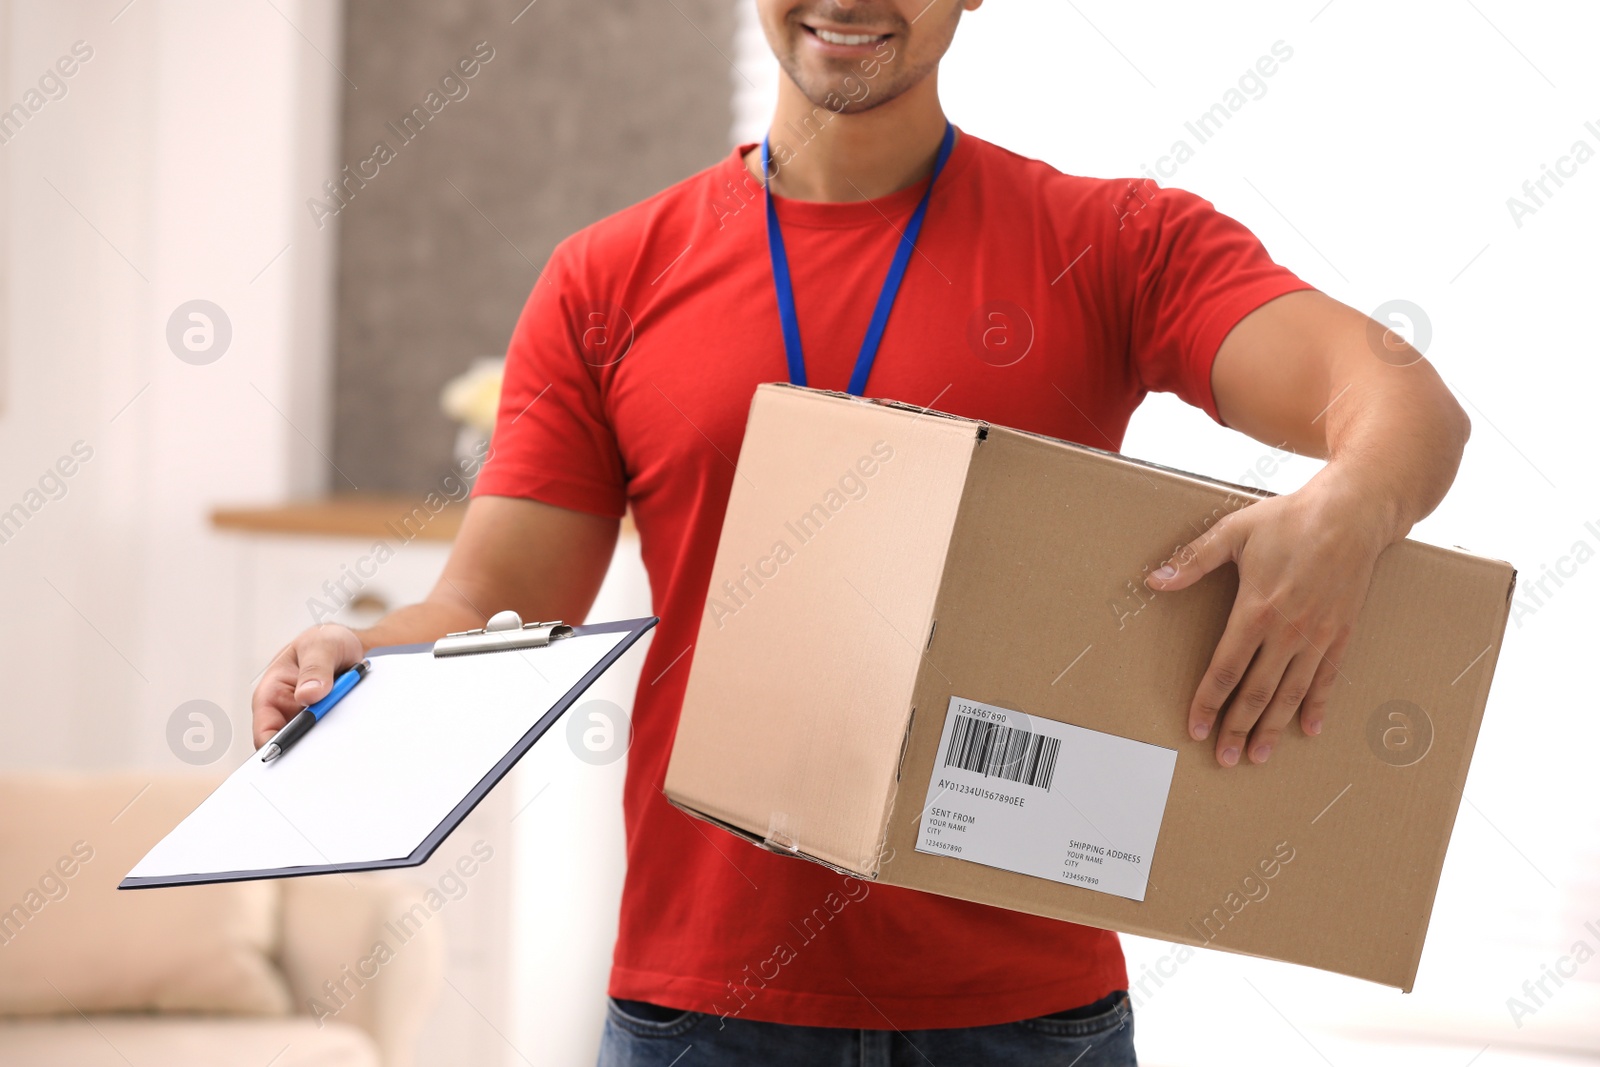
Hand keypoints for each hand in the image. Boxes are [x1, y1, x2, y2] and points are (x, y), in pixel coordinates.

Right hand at [251, 624, 364, 747]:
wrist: (345, 643)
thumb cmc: (324, 640)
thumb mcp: (321, 646)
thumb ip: (315, 668)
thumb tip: (308, 695)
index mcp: (272, 693)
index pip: (265, 732)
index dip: (276, 747)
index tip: (296, 754)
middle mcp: (285, 710)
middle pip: (290, 743)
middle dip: (306, 749)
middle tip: (327, 748)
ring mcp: (306, 717)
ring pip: (312, 742)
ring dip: (327, 740)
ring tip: (343, 730)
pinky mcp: (326, 719)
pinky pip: (331, 735)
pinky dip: (340, 734)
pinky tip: (352, 728)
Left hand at [1144, 473, 1397, 766]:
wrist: (1353, 513)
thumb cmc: (1290, 519)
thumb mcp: (1234, 532)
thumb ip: (1193, 559)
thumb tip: (1155, 580)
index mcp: (1256, 610)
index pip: (1225, 669)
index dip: (1208, 703)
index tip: (1196, 729)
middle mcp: (1288, 632)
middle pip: (1256, 692)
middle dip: (1237, 728)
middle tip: (1224, 758)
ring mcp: (1317, 636)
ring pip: (1291, 694)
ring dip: (1273, 728)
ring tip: (1258, 756)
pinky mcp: (1341, 634)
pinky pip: (1327, 679)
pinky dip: (1316, 706)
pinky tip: (1309, 730)